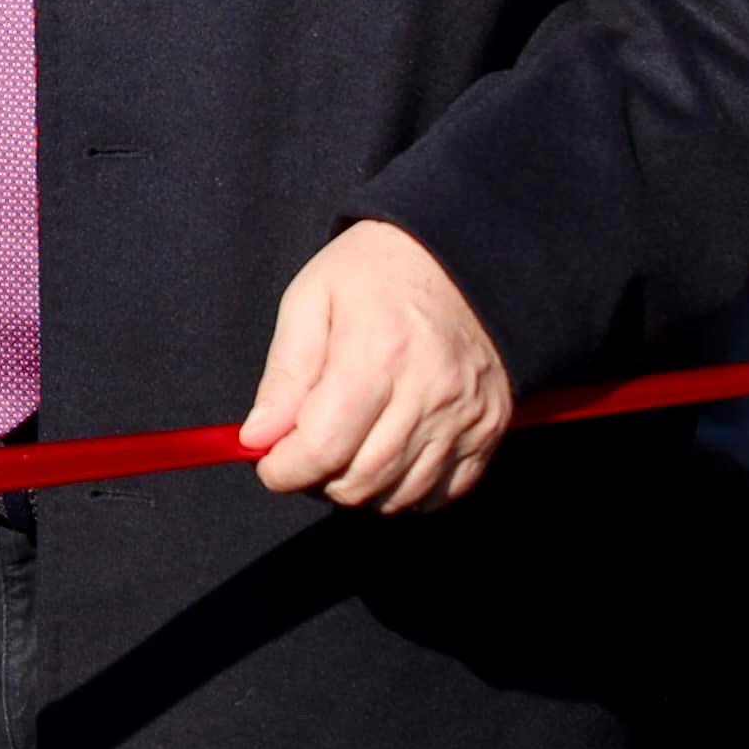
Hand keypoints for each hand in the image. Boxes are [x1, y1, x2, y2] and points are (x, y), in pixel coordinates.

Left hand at [239, 219, 510, 511]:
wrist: (462, 252)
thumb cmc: (376, 272)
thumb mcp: (312, 299)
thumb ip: (284, 374)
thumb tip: (258, 438)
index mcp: (376, 354)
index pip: (323, 448)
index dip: (284, 469)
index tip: (270, 461)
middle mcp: (428, 391)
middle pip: (360, 481)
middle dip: (318, 480)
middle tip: (307, 452)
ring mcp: (466, 414)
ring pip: (399, 496)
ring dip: (360, 489)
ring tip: (347, 450)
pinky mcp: (491, 427)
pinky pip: (444, 493)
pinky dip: (408, 492)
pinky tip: (390, 458)